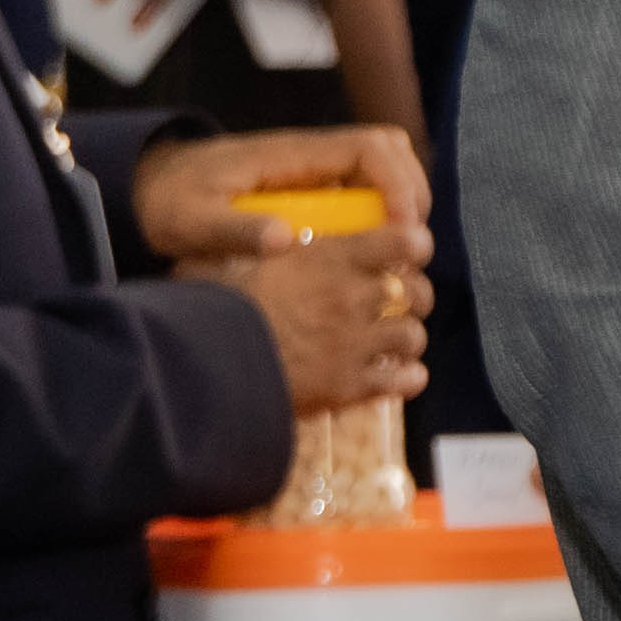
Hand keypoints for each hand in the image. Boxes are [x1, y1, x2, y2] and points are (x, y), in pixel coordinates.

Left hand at [143, 123, 427, 262]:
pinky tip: (369, 250)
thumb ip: (233, 230)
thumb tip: (283, 239)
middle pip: (390, 150)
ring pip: (384, 167)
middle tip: (407, 242)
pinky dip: (381, 213)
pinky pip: (365, 188)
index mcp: (289, 153)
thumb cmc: (168, 201)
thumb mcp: (190, 221)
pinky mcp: (312, 187)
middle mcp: (310, 154)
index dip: (397, 182)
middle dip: (411, 192)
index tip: (399, 226)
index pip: (369, 147)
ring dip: (401, 202)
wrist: (146, 187)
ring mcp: (314, 168)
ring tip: (395, 248)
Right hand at [222, 238, 429, 417]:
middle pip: (416, 291)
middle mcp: (352, 297)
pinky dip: (406, 378)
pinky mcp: (349, 385)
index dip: (412, 245)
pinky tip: (395, 378)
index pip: (404, 240)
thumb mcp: (223, 258)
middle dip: (414, 295)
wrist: (204, 365)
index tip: (405, 251)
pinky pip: (402, 380)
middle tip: (396, 302)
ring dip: (405, 338)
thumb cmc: (209, 305)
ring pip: (412, 336)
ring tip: (389, 342)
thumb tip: (250, 235)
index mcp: (330, 259)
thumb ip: (247, 244)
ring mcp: (355, 343)